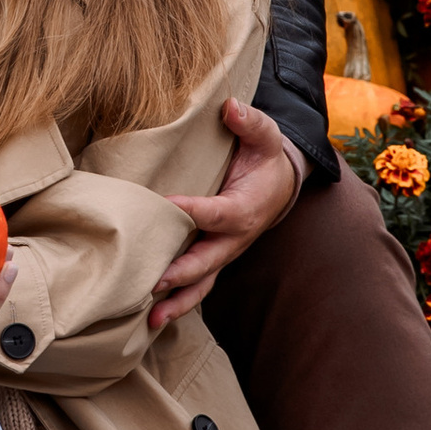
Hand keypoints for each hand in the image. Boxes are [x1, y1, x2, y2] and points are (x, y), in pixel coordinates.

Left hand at [152, 99, 303, 330]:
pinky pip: (197, 285)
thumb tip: (230, 107)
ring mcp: (224, 253)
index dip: (193, 211)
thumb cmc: (265, 158)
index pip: (216, 213)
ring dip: (177, 303)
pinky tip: (151, 319)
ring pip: (202, 284)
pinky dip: (176, 303)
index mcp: (245, 208)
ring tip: (152, 322)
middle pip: (207, 261)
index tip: (166, 205)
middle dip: (181, 273)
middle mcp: (235, 238)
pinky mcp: (213, 259)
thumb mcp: (265, 135)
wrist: (279, 185)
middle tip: (153, 282)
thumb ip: (249, 122)